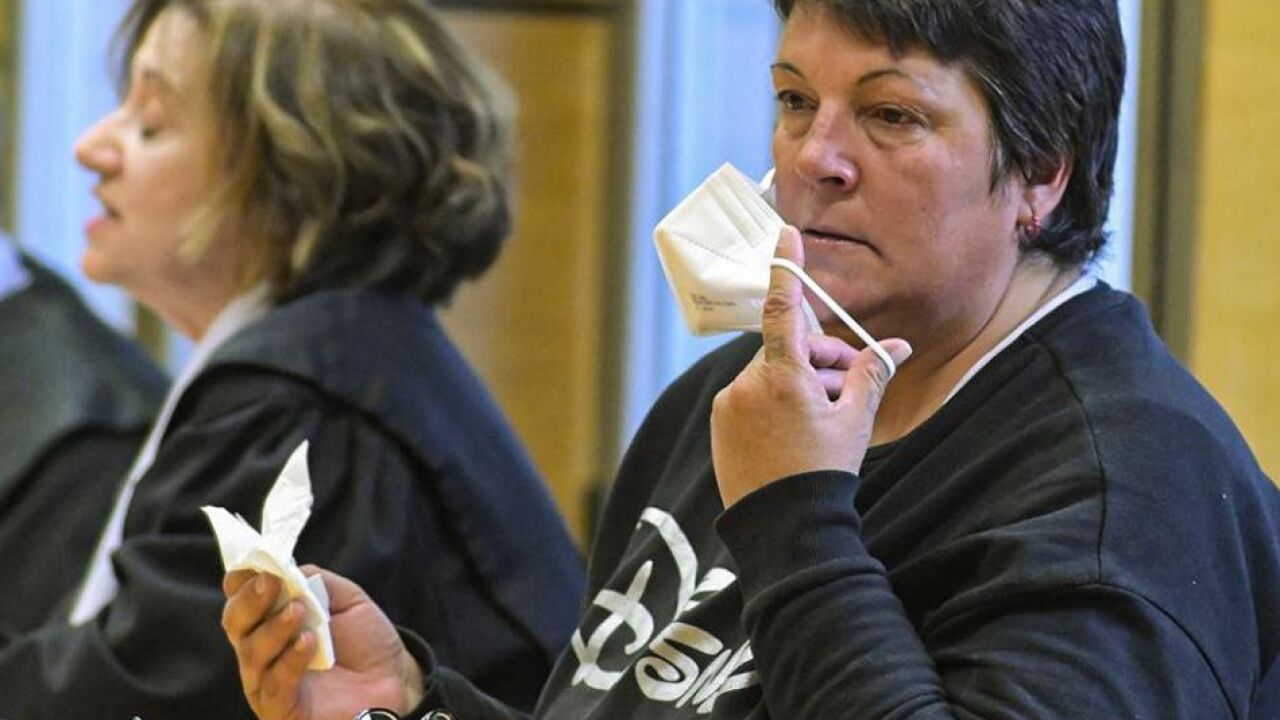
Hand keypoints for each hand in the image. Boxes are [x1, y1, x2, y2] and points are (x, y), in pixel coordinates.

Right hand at [222, 568, 423, 719]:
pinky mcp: (282, 708)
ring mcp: (268, 681)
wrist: (395, 679)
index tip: (260, 563)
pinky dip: (289, 661)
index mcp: (269, 620)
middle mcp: (261, 650)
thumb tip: (287, 568)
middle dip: (250, 599)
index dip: (243, 579)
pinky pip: (274, 686)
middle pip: (236, 623)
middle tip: (270, 582)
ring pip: (252, 653)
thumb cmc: (365, 640)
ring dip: (274, 627)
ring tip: (299, 612)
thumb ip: (316, 581)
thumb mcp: (347, 600)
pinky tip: (308, 642)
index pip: (240, 597)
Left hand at [710, 226, 911, 507]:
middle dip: (818, 359)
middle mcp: (747, 383)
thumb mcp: (855, 420)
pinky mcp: (719, 423)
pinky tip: (794, 433)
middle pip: (787, 349)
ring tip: (824, 419)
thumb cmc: (824, 472)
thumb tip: (898, 347)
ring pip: (769, 375)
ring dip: (798, 383)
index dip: (787, 268)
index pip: (783, 307)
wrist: (784, 528)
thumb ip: (870, 374)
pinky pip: (750, 397)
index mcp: (782, 375)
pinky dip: (774, 403)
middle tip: (846, 384)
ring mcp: (728, 403)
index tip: (785, 235)